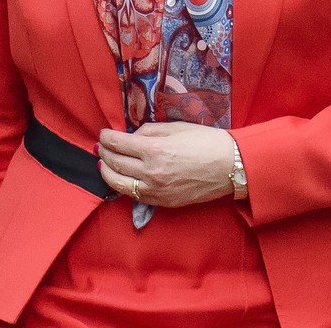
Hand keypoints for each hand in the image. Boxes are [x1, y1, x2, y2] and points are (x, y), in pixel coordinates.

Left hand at [96, 122, 236, 208]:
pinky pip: (135, 196)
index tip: (104, 133)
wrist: (230, 166)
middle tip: (101, 146)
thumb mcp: (175, 128)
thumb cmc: (206, 142)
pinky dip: (123, 186)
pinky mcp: (162, 202)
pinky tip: (122, 178)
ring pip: (119, 184)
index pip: (118, 144)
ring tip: (104, 164)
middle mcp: (151, 173)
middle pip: (115, 163)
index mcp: (154, 150)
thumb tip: (131, 137)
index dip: (106, 137)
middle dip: (104, 152)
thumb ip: (149, 132)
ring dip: (107, 172)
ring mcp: (156, 191)